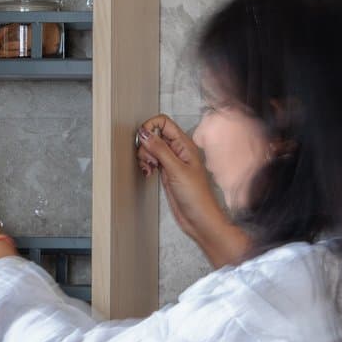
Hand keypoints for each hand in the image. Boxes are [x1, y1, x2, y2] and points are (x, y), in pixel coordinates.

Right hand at [136, 114, 250, 268]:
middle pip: (154, 135)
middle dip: (145, 145)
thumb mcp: (176, 170)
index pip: (164, 122)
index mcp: (184, 144)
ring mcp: (171, 161)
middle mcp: (178, 150)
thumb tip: (144, 133)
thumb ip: (160, 149)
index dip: (150, 127)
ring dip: (144, 156)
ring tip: (148, 169)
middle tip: (149, 160)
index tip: (143, 140)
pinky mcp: (166, 172)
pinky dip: (146, 165)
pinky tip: (148, 173)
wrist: (198, 218)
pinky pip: (151, 161)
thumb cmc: (195, 196)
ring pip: (151, 148)